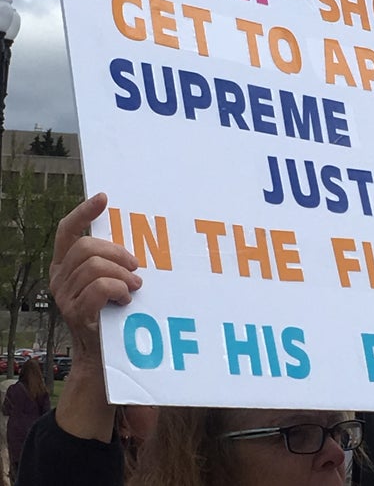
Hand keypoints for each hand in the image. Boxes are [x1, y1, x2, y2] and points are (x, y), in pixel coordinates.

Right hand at [50, 192, 141, 360]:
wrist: (101, 355)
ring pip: (95, 267)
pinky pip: (99, 287)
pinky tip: (126, 299)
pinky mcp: (75, 313)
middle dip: (117, 253)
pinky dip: (119, 289)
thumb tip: (134, 242)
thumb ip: (111, 261)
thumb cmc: (110, 311)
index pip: (67, 230)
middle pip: (86, 247)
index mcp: (65, 264)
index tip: (104, 198)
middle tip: (135, 267)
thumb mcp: (109, 280)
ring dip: (122, 274)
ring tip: (134, 285)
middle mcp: (59, 278)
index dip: (84, 212)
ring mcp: (64, 296)